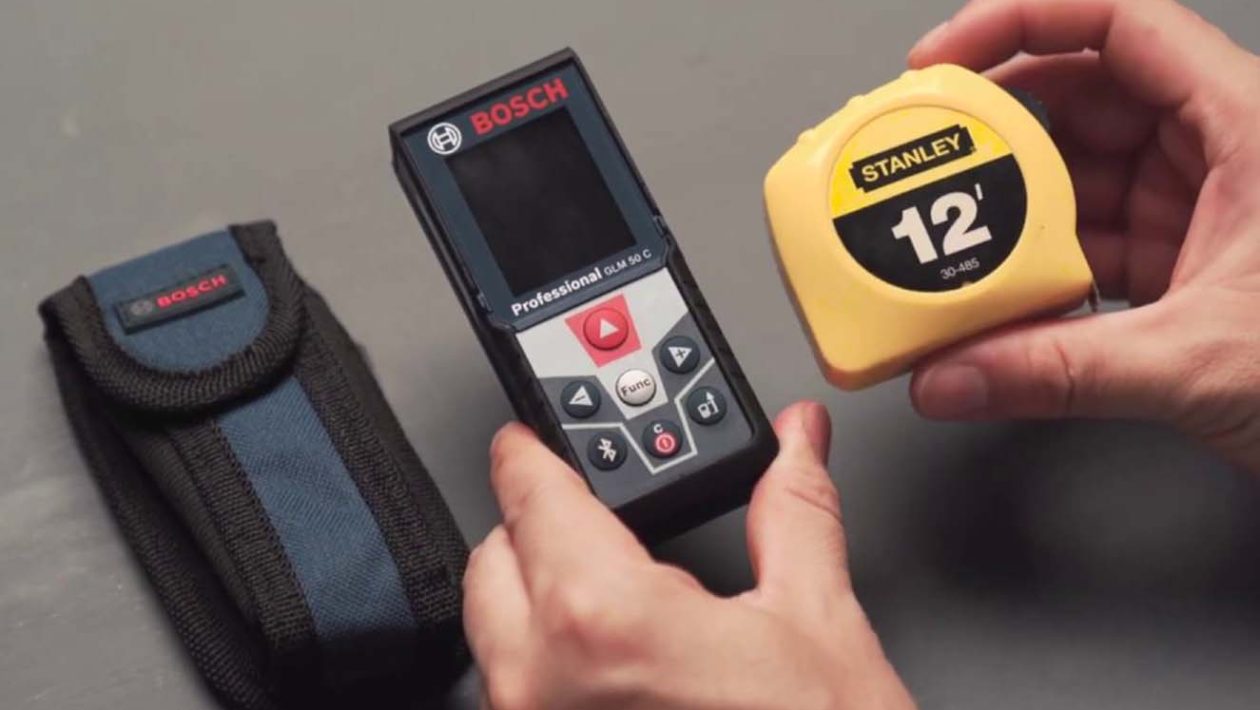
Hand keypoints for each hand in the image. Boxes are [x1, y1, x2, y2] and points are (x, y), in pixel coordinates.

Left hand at [462, 402, 914, 709]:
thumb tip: (795, 443)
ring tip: (618, 600)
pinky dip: (543, 666)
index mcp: (602, 620)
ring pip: (492, 637)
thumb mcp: (818, 623)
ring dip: (534, 601)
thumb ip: (792, 510)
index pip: (530, 496)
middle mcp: (542, 685)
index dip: (529, 453)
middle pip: (493, 562)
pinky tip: (614, 674)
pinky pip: (511, 698)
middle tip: (594, 521)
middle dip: (533, 529)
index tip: (529, 440)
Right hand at [907, 0, 1259, 469]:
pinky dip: (1039, 260)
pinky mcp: (1185, 254)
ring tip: (945, 234)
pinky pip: (1091, 235)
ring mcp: (1201, 201)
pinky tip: (997, 289)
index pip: (1120, 23)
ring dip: (1011, 207)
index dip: (1020, 20)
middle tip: (922, 156)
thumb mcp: (1198, 362)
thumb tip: (950, 376)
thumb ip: (1059, 371)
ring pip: (1080, 172)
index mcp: (1248, 124)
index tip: (941, 61)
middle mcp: (1222, 147)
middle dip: (995, 128)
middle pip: (1082, 94)